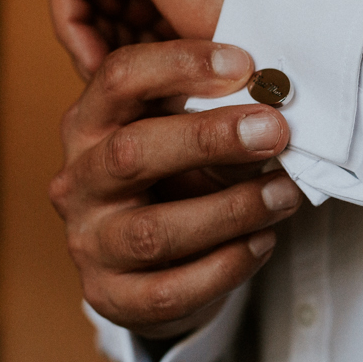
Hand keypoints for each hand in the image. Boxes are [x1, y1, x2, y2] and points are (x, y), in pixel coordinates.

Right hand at [49, 40, 303, 338]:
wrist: (144, 267)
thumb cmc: (171, 181)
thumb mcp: (179, 135)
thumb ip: (213, 113)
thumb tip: (274, 103)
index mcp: (89, 125)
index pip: (118, 79)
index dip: (179, 65)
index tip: (244, 64)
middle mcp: (78, 182)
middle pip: (131, 152)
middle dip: (208, 139)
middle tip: (273, 130)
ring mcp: (89, 243)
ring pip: (155, 231)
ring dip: (231, 210)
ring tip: (284, 195)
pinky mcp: (111, 296)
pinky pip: (171, 289)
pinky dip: (227, 266)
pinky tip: (263, 242)